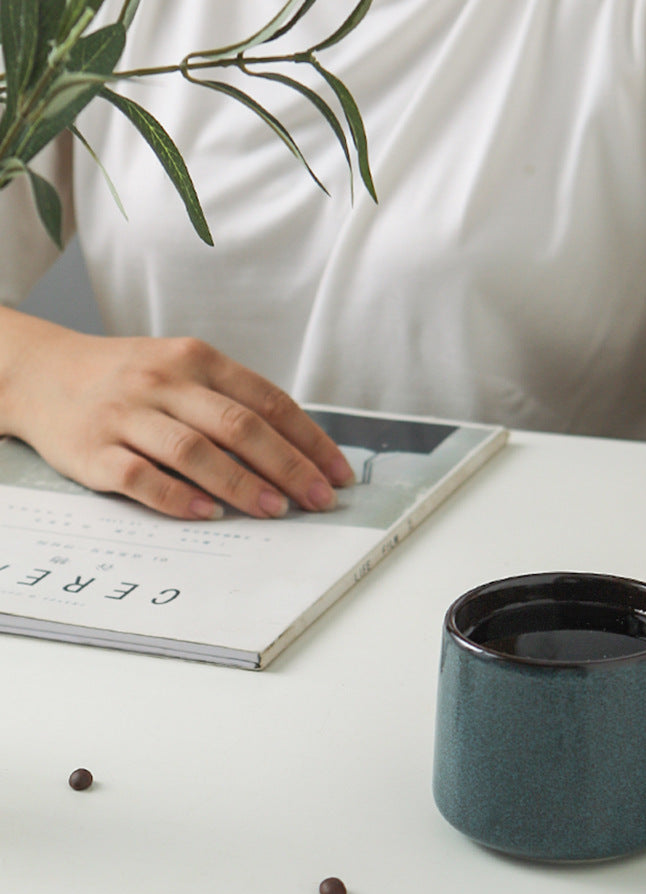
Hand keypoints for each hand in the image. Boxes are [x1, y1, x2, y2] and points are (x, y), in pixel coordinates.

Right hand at [3, 318, 353, 518]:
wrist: (42, 373)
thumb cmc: (131, 379)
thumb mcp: (184, 372)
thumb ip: (232, 404)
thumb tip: (297, 453)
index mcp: (198, 360)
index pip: (268, 401)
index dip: (309, 440)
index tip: (337, 473)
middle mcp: (164, 382)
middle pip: (239, 426)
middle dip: (288, 466)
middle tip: (318, 499)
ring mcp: (127, 415)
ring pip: (193, 450)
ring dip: (240, 483)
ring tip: (274, 509)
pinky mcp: (92, 450)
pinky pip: (139, 477)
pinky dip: (176, 497)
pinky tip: (206, 513)